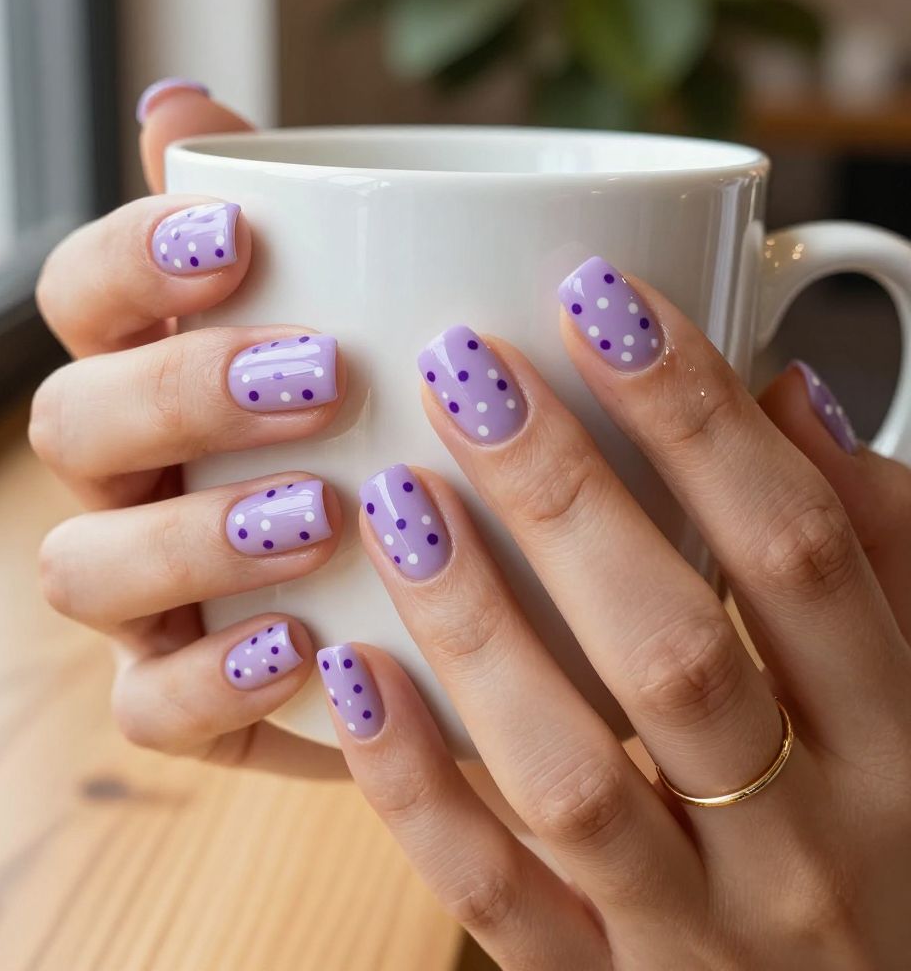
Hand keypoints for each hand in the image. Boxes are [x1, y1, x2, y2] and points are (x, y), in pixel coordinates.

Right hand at [30, 81, 346, 775]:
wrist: (469, 582)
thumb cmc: (410, 430)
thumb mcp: (379, 322)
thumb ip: (290, 219)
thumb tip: (182, 105)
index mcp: (154, 372)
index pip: (82, 299)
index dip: (133, 263)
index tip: (242, 237)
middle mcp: (129, 480)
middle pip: (72, 427)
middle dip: (178, 396)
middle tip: (319, 379)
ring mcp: (144, 595)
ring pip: (81, 570)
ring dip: (190, 539)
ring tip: (318, 515)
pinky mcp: (182, 694)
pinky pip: (146, 706)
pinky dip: (211, 679)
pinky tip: (301, 647)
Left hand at [320, 258, 910, 967]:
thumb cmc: (883, 834)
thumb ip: (874, 557)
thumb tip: (793, 400)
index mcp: (895, 744)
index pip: (799, 548)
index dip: (700, 412)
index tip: (601, 300)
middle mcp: (801, 840)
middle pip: (674, 645)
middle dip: (565, 494)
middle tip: (466, 368)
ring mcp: (695, 930)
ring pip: (568, 773)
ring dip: (476, 626)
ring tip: (394, 498)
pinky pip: (492, 897)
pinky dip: (416, 784)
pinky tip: (352, 673)